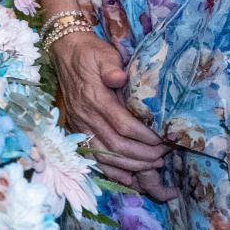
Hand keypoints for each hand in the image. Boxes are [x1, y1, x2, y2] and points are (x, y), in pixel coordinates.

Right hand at [50, 29, 174, 200]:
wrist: (65, 52)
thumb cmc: (90, 53)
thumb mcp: (103, 53)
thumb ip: (111, 66)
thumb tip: (119, 77)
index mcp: (96, 99)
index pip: (124, 125)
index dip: (146, 137)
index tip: (165, 140)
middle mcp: (86, 116)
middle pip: (117, 146)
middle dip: (144, 155)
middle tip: (165, 155)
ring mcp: (80, 125)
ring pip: (106, 155)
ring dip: (131, 165)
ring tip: (153, 165)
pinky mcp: (78, 129)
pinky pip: (94, 157)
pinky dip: (111, 170)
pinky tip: (129, 177)